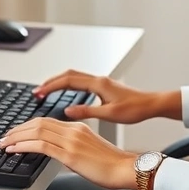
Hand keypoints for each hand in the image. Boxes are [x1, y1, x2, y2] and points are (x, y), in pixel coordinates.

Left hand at [0, 118, 137, 189]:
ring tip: (4, 143)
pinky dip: (23, 146)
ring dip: (16, 137)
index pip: (46, 121)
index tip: (16, 133)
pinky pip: (41, 145)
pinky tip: (14, 150)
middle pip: (38, 122)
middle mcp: (72, 129)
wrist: (125, 169)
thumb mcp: (88, 150)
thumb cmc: (111, 164)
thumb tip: (56, 153)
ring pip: (36, 131)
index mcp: (78, 127)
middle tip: (4, 137)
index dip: (27, 126)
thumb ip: (72, 147)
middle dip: (18, 130)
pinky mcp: (69, 154)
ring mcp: (70, 140)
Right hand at [33, 69, 180, 123]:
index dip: (51, 86)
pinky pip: (80, 81)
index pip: (68, 81)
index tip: (39, 92)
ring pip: (74, 76)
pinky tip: (65, 92)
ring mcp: (100, 82)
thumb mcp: (109, 114)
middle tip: (37, 91)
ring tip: (46, 91)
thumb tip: (67, 111)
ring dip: (59, 82)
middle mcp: (98, 79)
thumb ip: (87, 111)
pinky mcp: (103, 86)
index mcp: (98, 84)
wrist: (151, 104)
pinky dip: (68, 84)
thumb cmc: (135, 109)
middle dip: (51, 82)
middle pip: (68, 75)